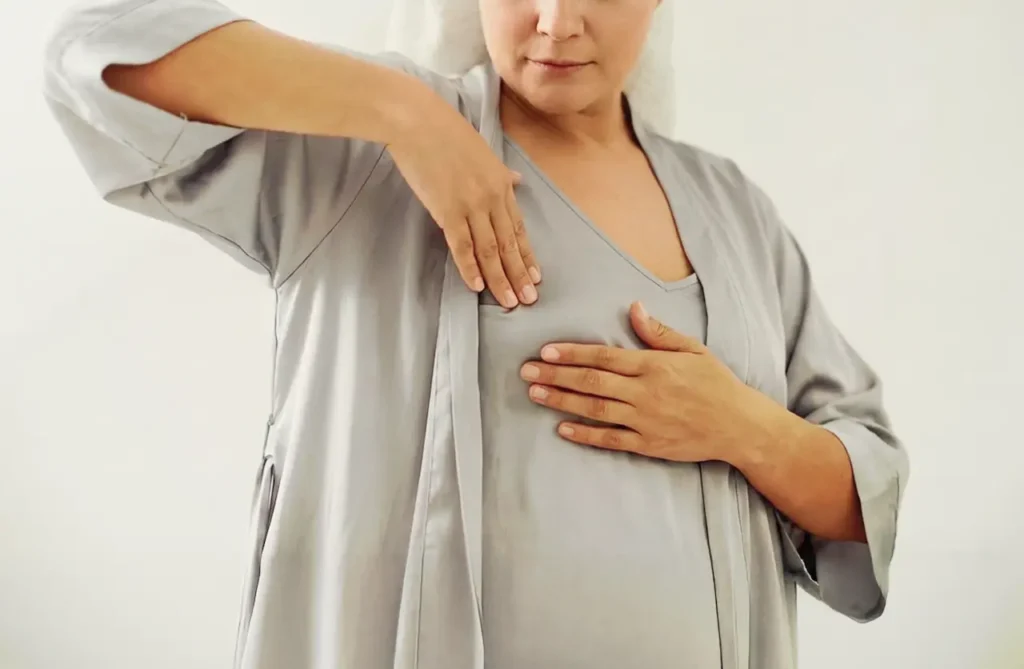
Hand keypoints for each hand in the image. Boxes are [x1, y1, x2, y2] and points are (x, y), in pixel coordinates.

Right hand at [387, 87, 539, 307]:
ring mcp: (471, 206)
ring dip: (501, 279)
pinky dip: (470, 268)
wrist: (417, 121)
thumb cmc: (446, 132)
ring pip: (490, 250)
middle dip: (520, 274)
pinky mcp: (447, 211)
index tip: (536, 277)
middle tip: (530, 300)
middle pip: (508, 244)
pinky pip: (462, 246)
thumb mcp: (483, 150)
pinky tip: (478, 286)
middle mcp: (491, 197)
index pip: (518, 228)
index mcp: (501, 183)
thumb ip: (501, 172)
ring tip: (509, 301)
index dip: (527, 255)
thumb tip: (516, 181)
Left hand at [518, 302, 782, 462]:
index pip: (605, 356)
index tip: (546, 351)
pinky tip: (562, 429)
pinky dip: (585, 435)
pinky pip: (610, 440)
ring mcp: (645, 420)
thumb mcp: (693, 349)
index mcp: (654, 366)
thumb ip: (659, 332)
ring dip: (562, 402)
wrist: (739, 425)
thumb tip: (634, 308)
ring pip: (596, 410)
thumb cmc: (716, 383)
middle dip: (556, 376)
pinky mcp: (648, 444)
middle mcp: (646, 392)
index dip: (573, 353)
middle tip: (526, 372)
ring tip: (536, 394)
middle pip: (592, 382)